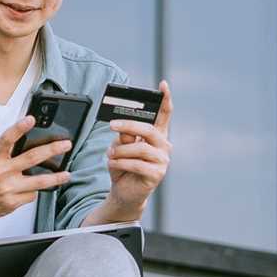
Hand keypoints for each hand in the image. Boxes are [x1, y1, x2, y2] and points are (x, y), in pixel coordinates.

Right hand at [0, 114, 72, 222]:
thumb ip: (5, 150)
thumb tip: (28, 140)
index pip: (7, 139)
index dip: (19, 128)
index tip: (31, 119)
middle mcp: (0, 171)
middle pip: (31, 157)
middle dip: (52, 149)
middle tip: (65, 145)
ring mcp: (7, 188)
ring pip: (39, 181)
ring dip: (56, 177)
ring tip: (66, 174)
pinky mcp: (12, 202)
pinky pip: (31, 194)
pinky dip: (33, 190)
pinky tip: (30, 189)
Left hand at [104, 79, 172, 216]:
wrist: (123, 192)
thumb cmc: (123, 166)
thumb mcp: (120, 147)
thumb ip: (124, 136)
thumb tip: (123, 129)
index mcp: (156, 135)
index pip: (164, 115)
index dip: (165, 99)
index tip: (163, 84)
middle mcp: (163, 146)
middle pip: (149, 130)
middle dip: (129, 125)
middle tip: (112, 125)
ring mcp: (162, 161)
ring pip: (140, 149)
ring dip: (121, 151)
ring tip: (110, 155)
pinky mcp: (157, 175)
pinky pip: (137, 164)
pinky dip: (121, 163)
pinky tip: (114, 165)